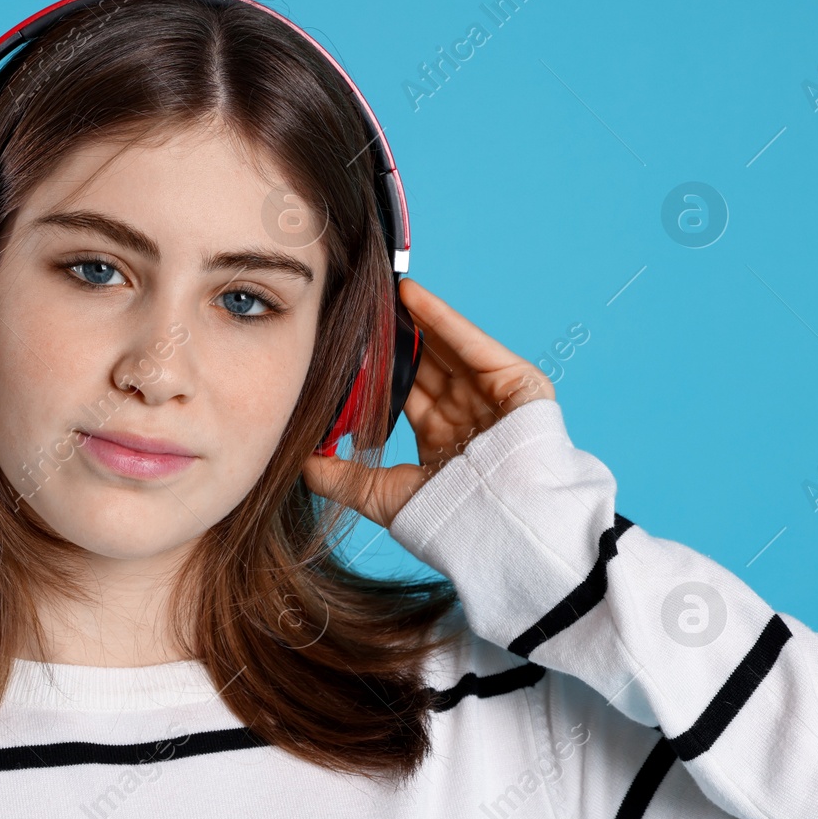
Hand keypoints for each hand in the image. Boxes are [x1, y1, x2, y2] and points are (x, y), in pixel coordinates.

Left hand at [301, 278, 555, 528]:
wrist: (495, 524)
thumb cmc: (447, 518)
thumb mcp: (382, 496)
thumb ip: (340, 478)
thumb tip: (301, 460)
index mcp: (442, 442)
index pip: (406, 395)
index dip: (379, 373)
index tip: (347, 351)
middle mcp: (468, 416)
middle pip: (426, 367)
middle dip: (393, 342)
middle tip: (361, 313)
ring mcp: (493, 398)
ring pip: (446, 348)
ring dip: (413, 321)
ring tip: (380, 296)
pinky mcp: (516, 382)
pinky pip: (471, 342)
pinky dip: (441, 316)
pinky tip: (410, 294)